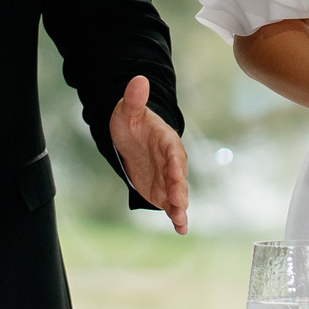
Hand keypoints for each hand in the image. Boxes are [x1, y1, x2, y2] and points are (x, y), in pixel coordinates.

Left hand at [109, 76, 189, 233]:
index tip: (175, 173)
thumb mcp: (127, 109)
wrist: (130, 136)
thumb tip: (138, 79)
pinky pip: (171, 203)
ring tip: (180, 221)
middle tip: (179, 203)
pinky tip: (181, 229)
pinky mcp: (163, 190)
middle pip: (178, 176)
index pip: (172, 151)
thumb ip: (134, 99)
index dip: (174, 162)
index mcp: (166, 140)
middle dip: (178, 189)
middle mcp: (171, 160)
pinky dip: (176, 215)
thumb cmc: (130, 120)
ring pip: (177, 192)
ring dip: (179, 206)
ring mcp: (168, 177)